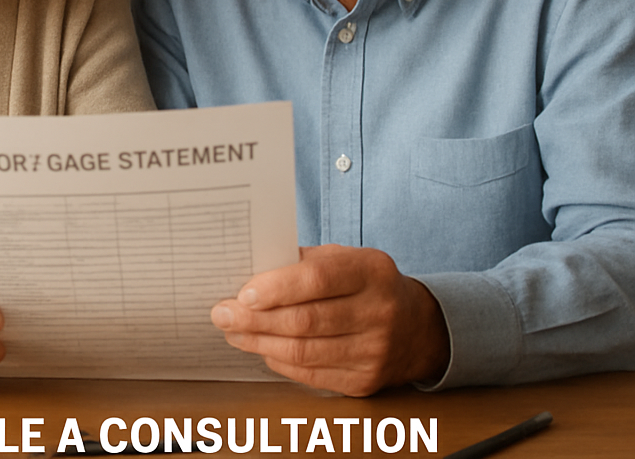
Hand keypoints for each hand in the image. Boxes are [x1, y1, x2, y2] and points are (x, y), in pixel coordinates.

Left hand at [210, 244, 449, 395]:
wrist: (418, 327)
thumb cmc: (366, 283)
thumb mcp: (346, 258)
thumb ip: (304, 261)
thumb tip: (250, 269)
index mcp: (371, 271)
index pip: (318, 279)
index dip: (277, 288)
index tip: (243, 293)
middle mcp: (378, 312)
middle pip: (306, 321)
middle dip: (256, 319)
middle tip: (222, 313)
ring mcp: (374, 351)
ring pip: (304, 352)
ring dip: (260, 342)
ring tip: (233, 331)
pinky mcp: (365, 381)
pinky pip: (311, 374)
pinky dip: (279, 362)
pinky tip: (261, 348)